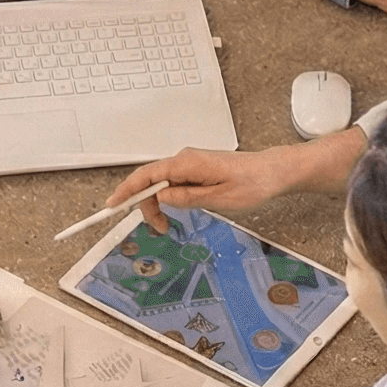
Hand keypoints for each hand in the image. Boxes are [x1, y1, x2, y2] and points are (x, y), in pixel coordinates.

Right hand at [109, 147, 298, 230]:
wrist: (272, 172)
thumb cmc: (253, 183)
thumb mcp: (219, 198)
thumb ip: (187, 198)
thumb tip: (162, 199)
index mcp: (188, 163)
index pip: (147, 175)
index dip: (127, 190)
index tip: (113, 204)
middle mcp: (185, 159)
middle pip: (149, 181)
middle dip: (145, 205)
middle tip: (157, 228)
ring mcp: (189, 163)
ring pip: (160, 184)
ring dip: (157, 205)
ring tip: (167, 225)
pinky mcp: (194, 169)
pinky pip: (171, 182)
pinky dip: (167, 199)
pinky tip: (176, 211)